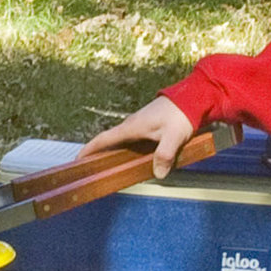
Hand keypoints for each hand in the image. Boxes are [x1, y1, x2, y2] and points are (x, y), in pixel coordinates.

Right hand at [81, 95, 195, 177]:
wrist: (192, 97)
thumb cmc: (181, 114)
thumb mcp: (174, 137)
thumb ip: (165, 155)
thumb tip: (158, 174)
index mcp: (132, 127)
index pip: (103, 139)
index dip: (89, 149)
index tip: (77, 160)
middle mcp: (131, 125)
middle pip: (109, 142)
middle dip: (98, 154)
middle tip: (91, 169)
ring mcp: (139, 124)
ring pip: (122, 141)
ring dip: (113, 152)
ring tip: (109, 167)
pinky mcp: (148, 125)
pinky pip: (132, 140)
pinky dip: (127, 150)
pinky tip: (132, 159)